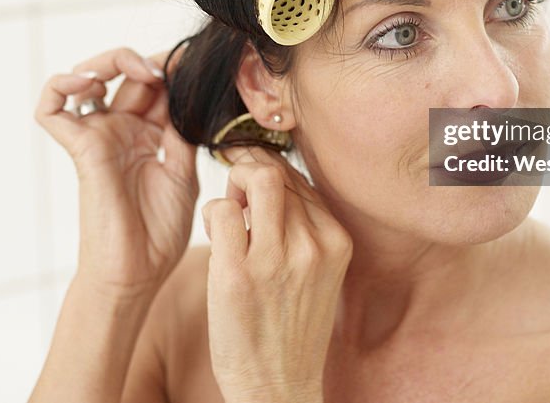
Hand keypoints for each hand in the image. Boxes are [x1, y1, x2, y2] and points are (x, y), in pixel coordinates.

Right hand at [35, 44, 198, 297]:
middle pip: (124, 74)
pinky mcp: (79, 149)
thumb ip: (181, 132)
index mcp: (149, 134)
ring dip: (109, 61)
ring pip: (87, 77)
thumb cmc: (159, 233)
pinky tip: (88, 83)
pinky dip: (61, 85)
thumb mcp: (183, 172)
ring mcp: (98, 137)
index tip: (193, 67)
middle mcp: (121, 130)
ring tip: (136, 69)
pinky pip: (52, 108)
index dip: (171, 69)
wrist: (137, 273)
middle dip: (146, 61)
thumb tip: (187, 93)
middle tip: (166, 69)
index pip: (155, 85)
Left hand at [202, 145, 352, 402]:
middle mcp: (312, 245)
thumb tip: (268, 176)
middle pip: (277, 172)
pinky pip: (220, 210)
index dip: (270, 169)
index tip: (252, 177)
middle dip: (248, 168)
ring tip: (228, 214)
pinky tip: (215, 235)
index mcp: (336, 241)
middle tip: (235, 188)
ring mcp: (276, 259)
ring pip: (253, 179)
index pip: (300, 178)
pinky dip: (213, 213)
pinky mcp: (238, 274)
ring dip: (232, 186)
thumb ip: (303, 226)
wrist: (277, 386)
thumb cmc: (290, 327)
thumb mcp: (316, 272)